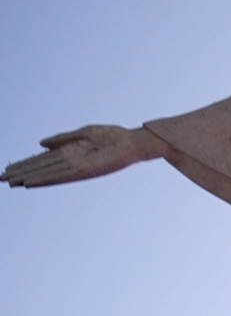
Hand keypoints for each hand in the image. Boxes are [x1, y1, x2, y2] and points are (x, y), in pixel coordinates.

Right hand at [3, 125, 167, 188]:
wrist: (133, 142)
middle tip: (1, 178)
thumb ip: (62, 139)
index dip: (25, 164)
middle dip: (21, 172)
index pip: (42, 160)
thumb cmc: (112, 136)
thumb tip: (40, 145)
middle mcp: (70, 161)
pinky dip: (45, 180)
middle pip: (40, 168)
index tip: (9, 169)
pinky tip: (31, 182)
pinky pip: (61, 177)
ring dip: (28, 178)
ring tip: (10, 182)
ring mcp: (76, 167)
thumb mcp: (83, 133)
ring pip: (46, 174)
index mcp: (69, 151)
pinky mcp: (85, 171)